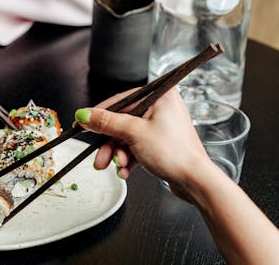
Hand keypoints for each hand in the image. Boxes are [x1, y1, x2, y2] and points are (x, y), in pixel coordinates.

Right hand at [74, 88, 212, 197]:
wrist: (195, 181)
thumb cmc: (175, 153)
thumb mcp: (133, 133)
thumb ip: (106, 122)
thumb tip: (85, 114)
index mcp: (159, 96)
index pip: (120, 101)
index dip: (99, 115)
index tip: (82, 123)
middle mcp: (161, 107)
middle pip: (122, 122)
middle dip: (110, 143)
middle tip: (100, 157)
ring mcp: (160, 126)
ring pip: (127, 137)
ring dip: (118, 154)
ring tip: (117, 166)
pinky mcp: (160, 142)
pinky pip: (136, 147)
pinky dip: (129, 159)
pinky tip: (126, 170)